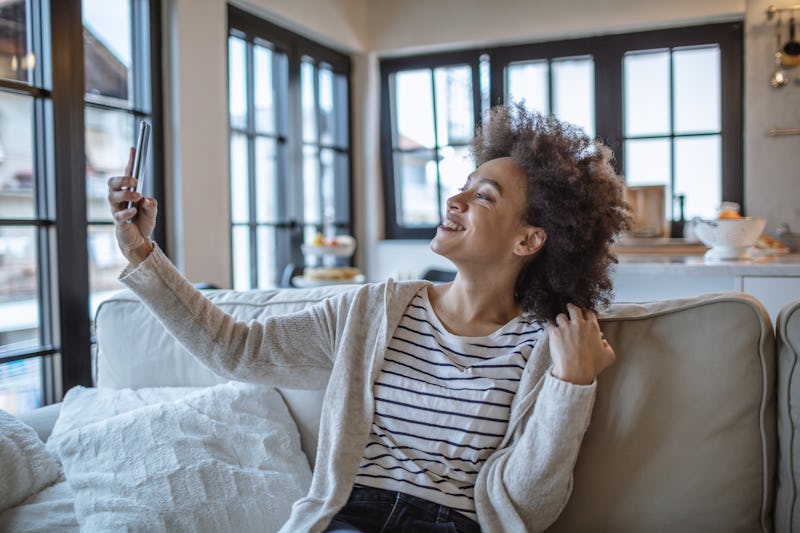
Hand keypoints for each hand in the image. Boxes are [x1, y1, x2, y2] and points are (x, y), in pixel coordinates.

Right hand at [107, 147, 157, 264]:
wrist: (139, 241)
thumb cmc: (143, 223)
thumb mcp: (152, 212)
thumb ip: (151, 205)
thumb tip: (147, 200)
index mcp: (128, 192)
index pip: (128, 174)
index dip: (130, 161)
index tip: (135, 149)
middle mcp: (119, 199)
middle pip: (112, 183)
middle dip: (123, 179)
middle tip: (135, 181)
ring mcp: (117, 209)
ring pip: (112, 197)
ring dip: (125, 194)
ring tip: (138, 196)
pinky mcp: (118, 222)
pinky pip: (118, 214)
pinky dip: (126, 211)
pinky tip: (134, 211)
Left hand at [547, 304, 614, 384]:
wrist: (575, 371)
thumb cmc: (591, 365)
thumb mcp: (608, 356)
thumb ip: (608, 346)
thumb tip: (604, 342)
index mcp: (592, 327)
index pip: (589, 312)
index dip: (586, 313)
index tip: (584, 315)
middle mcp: (579, 324)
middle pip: (574, 309)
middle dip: (571, 308)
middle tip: (570, 309)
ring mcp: (566, 327)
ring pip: (560, 316)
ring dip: (560, 319)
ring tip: (560, 322)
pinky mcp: (554, 333)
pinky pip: (550, 325)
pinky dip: (550, 327)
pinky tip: (551, 331)